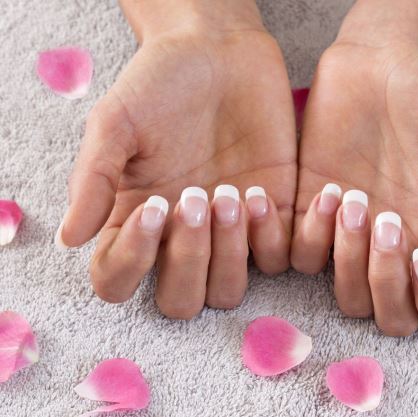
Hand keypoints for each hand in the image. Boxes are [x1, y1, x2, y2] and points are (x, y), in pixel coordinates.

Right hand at [57, 3, 296, 318]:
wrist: (221, 53)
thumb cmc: (161, 84)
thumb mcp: (115, 122)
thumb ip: (94, 179)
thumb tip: (69, 239)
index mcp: (136, 221)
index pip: (119, 279)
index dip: (131, 261)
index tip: (153, 206)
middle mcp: (181, 237)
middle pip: (181, 301)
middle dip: (188, 260)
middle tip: (195, 197)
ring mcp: (229, 232)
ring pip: (229, 290)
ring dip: (231, 253)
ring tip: (233, 192)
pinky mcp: (273, 216)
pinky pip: (278, 259)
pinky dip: (271, 238)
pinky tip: (260, 190)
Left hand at [291, 3, 417, 335]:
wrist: (383, 63)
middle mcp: (400, 251)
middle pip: (391, 317)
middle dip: (386, 283)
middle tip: (388, 220)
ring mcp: (354, 239)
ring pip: (346, 297)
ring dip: (346, 259)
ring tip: (351, 195)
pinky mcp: (312, 216)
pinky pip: (300, 259)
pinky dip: (309, 237)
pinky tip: (326, 187)